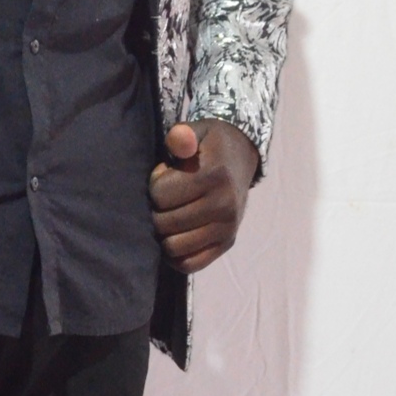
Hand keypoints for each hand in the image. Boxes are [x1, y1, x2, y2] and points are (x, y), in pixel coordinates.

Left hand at [149, 119, 258, 274]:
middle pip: (164, 222)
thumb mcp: (196, 131)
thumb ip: (182, 135)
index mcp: (214, 177)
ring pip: (174, 247)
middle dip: (157, 209)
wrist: (240, 158)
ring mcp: (227, 228)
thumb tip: (178, 140)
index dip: (155, 184)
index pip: (160, 194)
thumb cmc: (209, 146)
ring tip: (173, 213)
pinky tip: (174, 236)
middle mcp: (224, 206)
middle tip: (168, 196)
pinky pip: (190, 264)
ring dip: (164, 232)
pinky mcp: (226, 244)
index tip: (165, 174)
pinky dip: (175, 255)